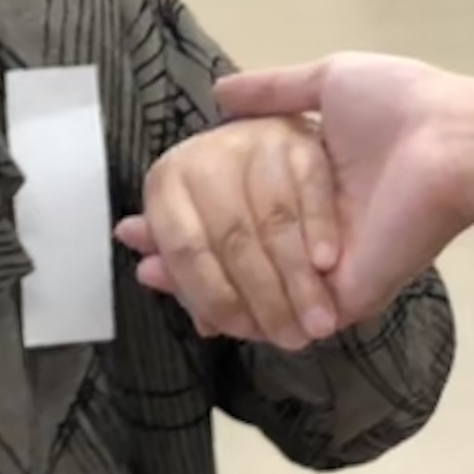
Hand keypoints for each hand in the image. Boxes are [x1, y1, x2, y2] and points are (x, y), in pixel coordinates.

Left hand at [120, 118, 340, 349]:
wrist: (279, 147)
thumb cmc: (235, 204)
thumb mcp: (198, 236)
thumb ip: (181, 265)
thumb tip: (148, 274)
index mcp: (168, 181)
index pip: (185, 249)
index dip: (216, 298)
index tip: (246, 332)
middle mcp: (205, 155)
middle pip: (233, 238)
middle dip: (266, 298)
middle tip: (291, 338)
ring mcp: (253, 141)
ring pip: (273, 219)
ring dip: (298, 278)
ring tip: (318, 321)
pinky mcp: (298, 136)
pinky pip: (309, 187)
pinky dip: (318, 228)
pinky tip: (326, 264)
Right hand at [125, 59, 468, 341]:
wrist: (450, 142)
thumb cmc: (400, 108)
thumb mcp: (328, 82)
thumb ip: (274, 91)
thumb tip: (219, 91)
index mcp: (312, 189)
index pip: (242, 213)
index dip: (194, 216)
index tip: (147, 218)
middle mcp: (315, 236)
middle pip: (240, 259)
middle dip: (185, 258)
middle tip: (139, 254)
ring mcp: (328, 271)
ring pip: (253, 293)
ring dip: (198, 286)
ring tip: (150, 272)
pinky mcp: (343, 296)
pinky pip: (282, 315)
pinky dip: (235, 311)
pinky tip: (190, 298)